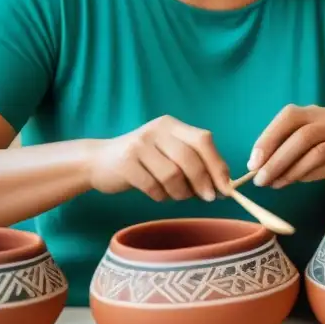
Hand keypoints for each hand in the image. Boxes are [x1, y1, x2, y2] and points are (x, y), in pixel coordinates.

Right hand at [89, 116, 232, 201]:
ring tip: (177, 196)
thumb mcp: (168, 153)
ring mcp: (139, 145)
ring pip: (173, 174)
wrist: (98, 162)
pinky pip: (153, 186)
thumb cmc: (143, 161)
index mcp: (172, 125)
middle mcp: (157, 130)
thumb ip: (194, 162)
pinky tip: (158, 195)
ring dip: (180, 192)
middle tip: (208, 198)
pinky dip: (161, 196)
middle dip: (203, 182)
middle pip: (190, 158)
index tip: (226, 187)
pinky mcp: (125, 163)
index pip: (203, 140)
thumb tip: (224, 185)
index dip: (218, 164)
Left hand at [248, 104, 324, 189]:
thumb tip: (254, 167)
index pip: (286, 117)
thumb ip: (279, 151)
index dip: (267, 139)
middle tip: (259, 179)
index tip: (252, 163)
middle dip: (275, 157)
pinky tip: (292, 181)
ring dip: (287, 167)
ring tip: (273, 183)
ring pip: (309, 145)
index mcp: (307, 112)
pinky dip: (303, 171)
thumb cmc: (318, 152)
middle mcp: (323, 116)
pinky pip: (322, 157)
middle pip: (298, 132)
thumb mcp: (298, 147)